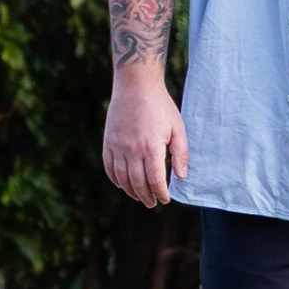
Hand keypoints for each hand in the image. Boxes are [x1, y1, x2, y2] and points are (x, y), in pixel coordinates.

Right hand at [104, 76, 187, 207]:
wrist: (135, 86)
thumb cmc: (161, 106)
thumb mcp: (178, 128)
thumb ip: (180, 154)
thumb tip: (181, 177)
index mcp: (152, 147)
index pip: (155, 180)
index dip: (161, 193)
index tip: (165, 199)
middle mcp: (132, 150)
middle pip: (137, 183)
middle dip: (146, 196)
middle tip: (153, 203)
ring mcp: (117, 146)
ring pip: (122, 178)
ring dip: (131, 191)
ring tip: (140, 197)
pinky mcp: (108, 142)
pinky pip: (109, 167)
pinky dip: (115, 179)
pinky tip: (122, 184)